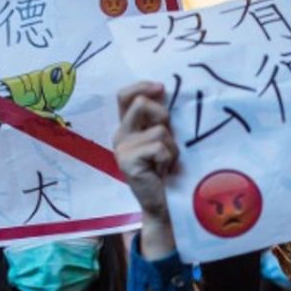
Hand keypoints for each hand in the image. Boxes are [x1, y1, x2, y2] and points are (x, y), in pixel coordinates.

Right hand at [112, 82, 176, 219]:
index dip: (142, 86)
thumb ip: (157, 118)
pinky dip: (168, 158)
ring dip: (171, 146)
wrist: (160, 203)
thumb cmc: (165, 170)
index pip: (124, 95)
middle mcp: (120, 135)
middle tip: (167, 138)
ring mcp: (121, 148)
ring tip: (165, 162)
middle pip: (141, 103)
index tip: (161, 88)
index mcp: (126, 127)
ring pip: (158, 130)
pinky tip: (162, 171)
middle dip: (163, 116)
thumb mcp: (161, 139)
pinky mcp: (127, 161)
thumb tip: (163, 90)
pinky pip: (159, 148)